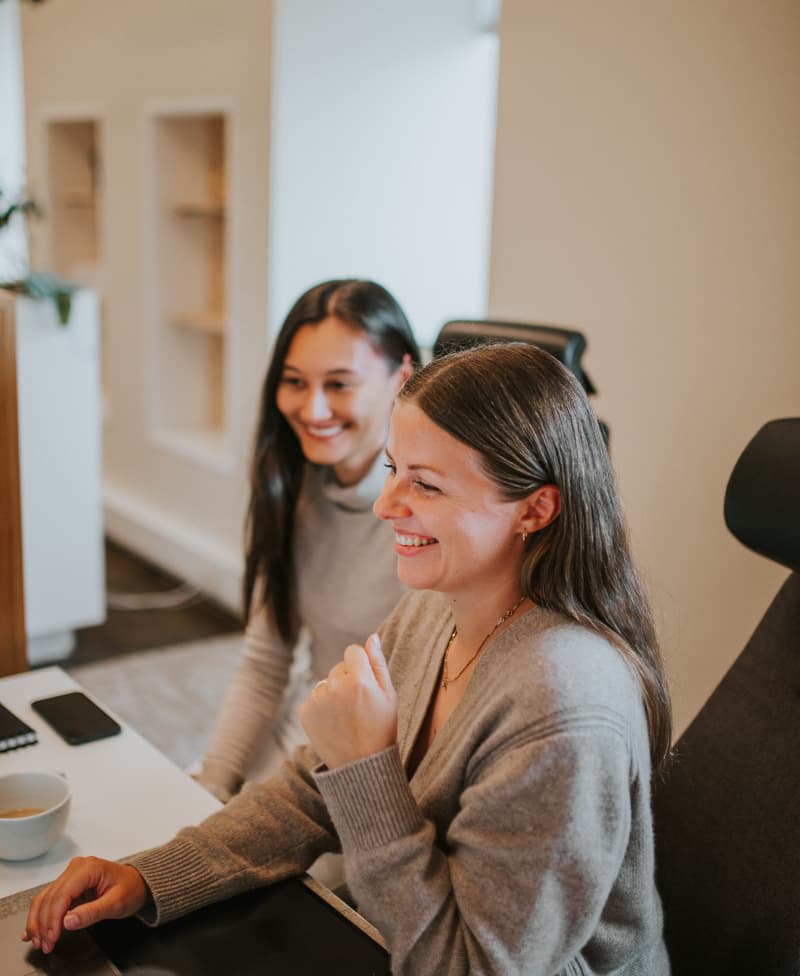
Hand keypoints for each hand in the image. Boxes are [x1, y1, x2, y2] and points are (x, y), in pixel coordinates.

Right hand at [22, 856, 147, 954]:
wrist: (138, 883)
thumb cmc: (131, 889)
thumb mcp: (116, 903)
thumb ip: (92, 912)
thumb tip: (67, 921)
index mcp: (88, 868)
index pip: (61, 895)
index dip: (52, 919)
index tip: (52, 938)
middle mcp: (76, 868)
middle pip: (49, 897)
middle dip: (43, 924)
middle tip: (45, 945)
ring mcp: (71, 875)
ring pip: (44, 898)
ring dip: (38, 921)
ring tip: (38, 941)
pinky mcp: (68, 884)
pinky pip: (49, 899)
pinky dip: (40, 915)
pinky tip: (32, 930)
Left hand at [299, 633, 396, 768]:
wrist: (361, 766)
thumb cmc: (381, 729)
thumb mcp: (389, 695)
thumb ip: (378, 663)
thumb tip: (372, 636)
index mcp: (359, 680)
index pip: (353, 651)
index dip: (361, 666)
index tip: (366, 684)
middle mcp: (336, 686)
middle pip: (339, 667)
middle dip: (347, 679)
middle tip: (359, 705)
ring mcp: (318, 699)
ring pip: (326, 682)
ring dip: (334, 692)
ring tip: (346, 716)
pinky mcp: (305, 711)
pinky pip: (315, 697)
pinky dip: (322, 706)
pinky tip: (334, 722)